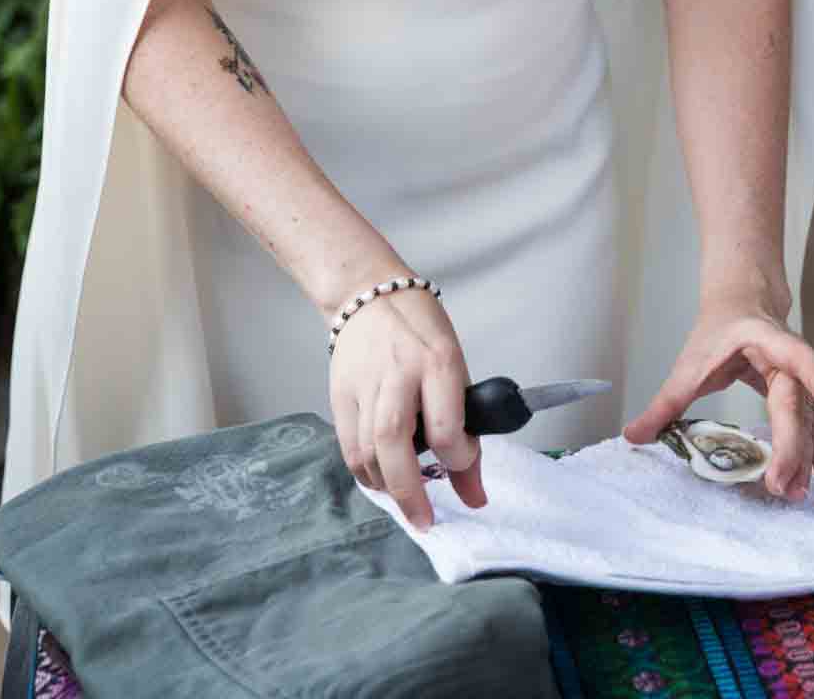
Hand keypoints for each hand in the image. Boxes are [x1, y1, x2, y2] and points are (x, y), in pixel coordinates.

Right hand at [329, 284, 487, 530]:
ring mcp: (364, 385)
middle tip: (425, 520)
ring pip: (366, 451)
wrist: (367, 292)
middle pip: (394, 441)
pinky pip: (348, 446)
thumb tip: (475, 491)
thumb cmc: (419, 327)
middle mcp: (398, 374)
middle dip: (410, 491)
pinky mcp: (339, 395)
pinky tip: (380, 479)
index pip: (446, 426)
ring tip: (405, 499)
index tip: (464, 464)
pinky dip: (364, 471)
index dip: (460, 458)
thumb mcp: (454, 365)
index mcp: (437, 361)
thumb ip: (464, 426)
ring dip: (386, 486)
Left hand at [622, 297, 813, 501]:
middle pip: (797, 404)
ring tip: (800, 492)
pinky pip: (810, 425)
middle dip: (793, 446)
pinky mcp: (798, 397)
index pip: (796, 354)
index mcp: (766, 340)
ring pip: (808, 420)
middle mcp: (790, 361)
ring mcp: (798, 380)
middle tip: (783, 485)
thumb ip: (665, 401)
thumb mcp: (690, 363)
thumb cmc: (719, 332)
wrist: (741, 305)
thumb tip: (633, 435)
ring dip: (806, 456)